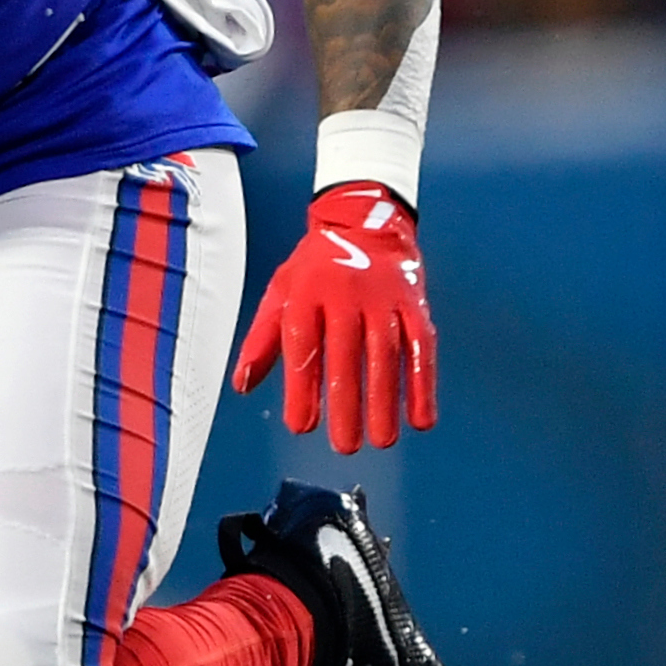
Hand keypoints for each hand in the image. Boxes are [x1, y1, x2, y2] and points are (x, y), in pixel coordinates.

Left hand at [234, 183, 436, 453]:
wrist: (364, 219)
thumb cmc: (316, 266)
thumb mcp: (280, 292)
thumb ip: (262, 340)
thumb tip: (242, 384)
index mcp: (307, 294)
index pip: (303, 346)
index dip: (302, 388)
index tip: (302, 425)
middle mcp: (346, 295)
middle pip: (346, 355)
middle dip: (347, 404)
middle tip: (345, 445)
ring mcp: (383, 298)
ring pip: (386, 354)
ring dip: (386, 400)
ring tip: (382, 439)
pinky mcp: (413, 302)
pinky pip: (420, 346)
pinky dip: (424, 383)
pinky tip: (421, 417)